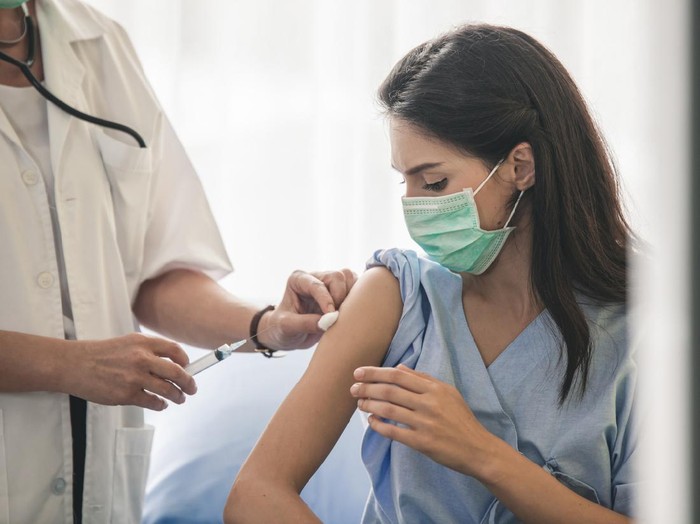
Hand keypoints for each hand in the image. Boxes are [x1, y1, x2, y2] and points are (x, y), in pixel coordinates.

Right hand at [63, 333, 196, 410]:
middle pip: (177, 372)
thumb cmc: (101, 354)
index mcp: (143, 343)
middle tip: (192, 388)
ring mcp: (135, 377)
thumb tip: (172, 363)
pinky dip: (160, 404)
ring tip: (179, 398)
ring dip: (178, 396)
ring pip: (168, 389)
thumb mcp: (128, 342)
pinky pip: (152, 402)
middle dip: (189, 382)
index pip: (174, 350)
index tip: (188, 367)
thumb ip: (149, 350)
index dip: (185, 361)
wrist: (75, 365)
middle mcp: (142, 358)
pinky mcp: (126, 394)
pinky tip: (161, 404)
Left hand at [259, 269, 356, 349]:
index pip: (317, 284)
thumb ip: (304, 323)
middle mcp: (316, 278)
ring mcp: (330, 284)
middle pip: (337, 276)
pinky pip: (356, 288)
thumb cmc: (282, 328)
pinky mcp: (342, 293)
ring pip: (350, 278)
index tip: (331, 315)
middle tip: (335, 317)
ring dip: (351, 296)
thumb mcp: (286, 327)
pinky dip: (358, 299)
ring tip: (343, 315)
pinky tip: (351, 314)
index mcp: (298, 280)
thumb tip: (327, 323)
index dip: (326, 299)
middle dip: (340, 297)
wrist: (289, 335)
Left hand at [350, 364, 499, 477]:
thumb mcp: (448, 393)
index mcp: (435, 388)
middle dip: (367, 388)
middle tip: (353, 388)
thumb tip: (399, 367)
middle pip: (390, 390)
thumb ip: (423, 379)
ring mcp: (425, 423)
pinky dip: (379, 425)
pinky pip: (394, 432)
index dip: (375, 373)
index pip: (398, 375)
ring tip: (359, 403)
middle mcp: (429, 403)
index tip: (359, 373)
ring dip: (369, 405)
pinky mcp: (422, 442)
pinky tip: (371, 421)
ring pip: (389, 409)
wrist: (477, 449)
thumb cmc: (461, 419)